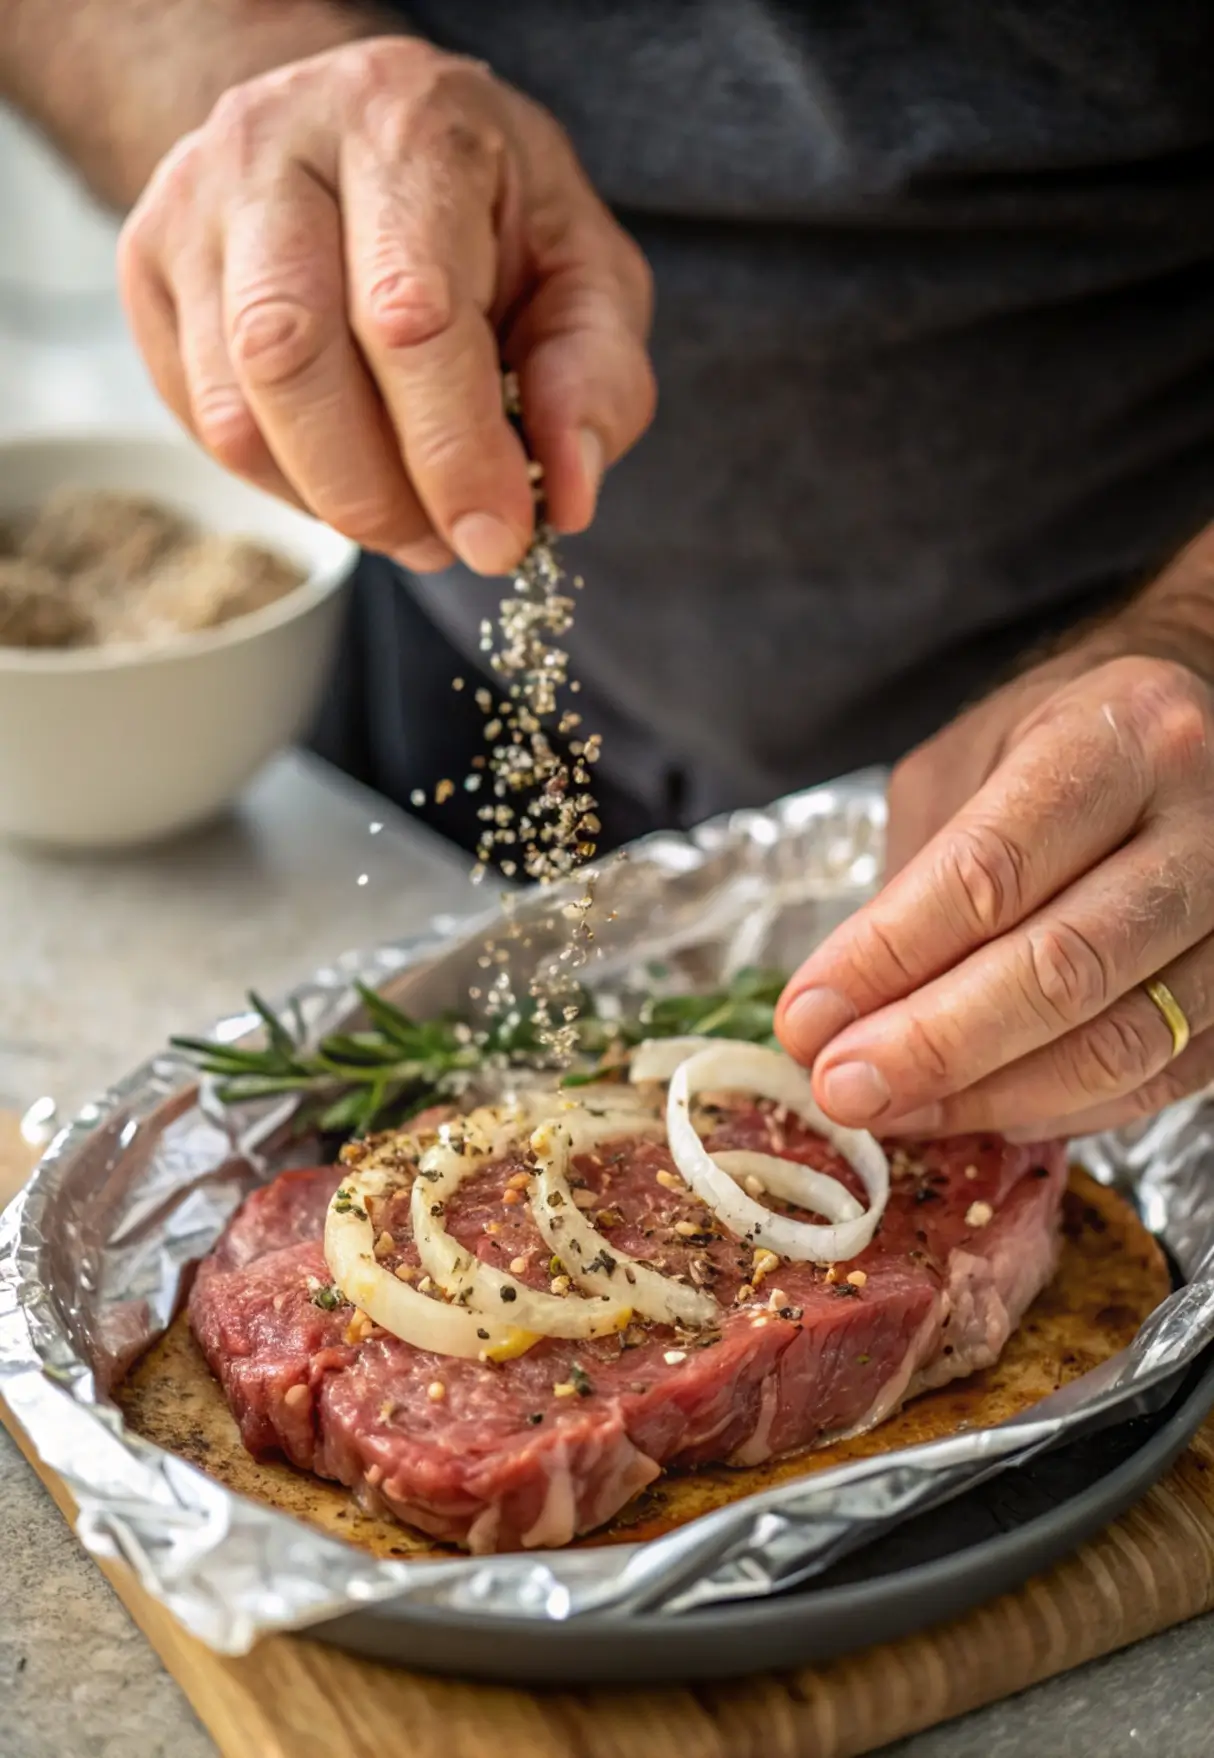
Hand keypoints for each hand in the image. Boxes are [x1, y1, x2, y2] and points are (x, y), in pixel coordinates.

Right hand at [118, 37, 653, 574]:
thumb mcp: (584, 271)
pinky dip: (284, 483)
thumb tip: (569, 494)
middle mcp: (273, 148)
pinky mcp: (149, 268)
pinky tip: (347, 472)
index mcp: (402, 126)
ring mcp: (191, 206)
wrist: (367, 130)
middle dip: (378, 494)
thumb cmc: (490, 209)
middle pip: (290, 359)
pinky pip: (202, 422)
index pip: (409, 315)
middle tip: (444, 544)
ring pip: (234, 408)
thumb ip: (594, 378)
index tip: (498, 538)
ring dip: (330, 502)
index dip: (454, 452)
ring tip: (408, 517)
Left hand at [775, 641, 1213, 1138]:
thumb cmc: (1064, 739)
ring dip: (988, 1096)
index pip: (991, 871)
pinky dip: (1059, 1110)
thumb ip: (914, 876)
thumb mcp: (969, 762)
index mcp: (1121, 739)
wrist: (1194, 724)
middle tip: (840, 1087)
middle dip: (933, 1046)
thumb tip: (837, 1009)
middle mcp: (1204, 824)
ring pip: (1119, 1043)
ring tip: (890, 1109)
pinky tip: (980, 1111)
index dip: (888, 957)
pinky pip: (1159, 1080)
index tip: (806, 1017)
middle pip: (1063, 968)